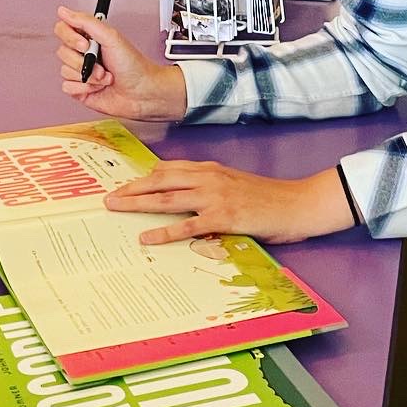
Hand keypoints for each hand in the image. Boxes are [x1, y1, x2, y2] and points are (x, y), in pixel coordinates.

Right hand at [55, 7, 187, 120]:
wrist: (142, 92)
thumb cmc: (134, 65)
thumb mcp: (111, 37)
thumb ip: (86, 22)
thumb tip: (64, 11)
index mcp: (90, 37)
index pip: (63, 29)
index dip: (70, 37)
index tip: (85, 44)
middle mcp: (83, 54)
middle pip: (62, 52)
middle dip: (84, 61)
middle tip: (101, 63)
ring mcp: (81, 72)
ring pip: (65, 71)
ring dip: (89, 76)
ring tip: (105, 77)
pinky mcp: (80, 89)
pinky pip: (67, 87)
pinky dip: (84, 88)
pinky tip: (98, 87)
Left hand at [106, 162, 354, 245]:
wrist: (298, 204)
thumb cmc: (269, 198)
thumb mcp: (236, 185)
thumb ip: (210, 187)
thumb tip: (185, 199)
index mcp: (211, 169)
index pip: (169, 169)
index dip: (144, 176)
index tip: (124, 183)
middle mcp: (209, 178)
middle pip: (160, 180)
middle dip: (132, 188)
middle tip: (109, 197)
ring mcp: (215, 197)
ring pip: (167, 198)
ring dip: (137, 203)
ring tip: (115, 208)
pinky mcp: (223, 218)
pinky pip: (186, 225)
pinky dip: (164, 231)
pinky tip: (146, 237)